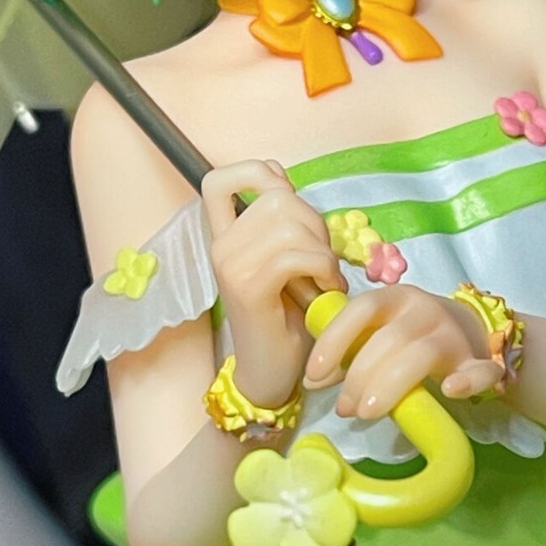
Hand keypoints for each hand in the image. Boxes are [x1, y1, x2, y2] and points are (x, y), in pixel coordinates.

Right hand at [202, 160, 345, 407]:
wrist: (272, 373)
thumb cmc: (286, 318)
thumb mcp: (287, 261)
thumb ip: (284, 225)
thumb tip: (289, 187)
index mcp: (226, 237)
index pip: (218, 180)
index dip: (255, 172)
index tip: (285, 196)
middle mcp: (221, 246)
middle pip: (277, 198)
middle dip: (314, 222)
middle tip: (323, 259)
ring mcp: (231, 266)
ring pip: (289, 226)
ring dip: (322, 250)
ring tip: (326, 278)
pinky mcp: (249, 288)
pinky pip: (295, 256)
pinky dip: (323, 269)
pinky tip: (326, 290)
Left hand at [303, 283, 504, 419]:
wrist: (469, 332)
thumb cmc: (409, 335)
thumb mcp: (378, 333)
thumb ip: (348, 351)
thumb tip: (314, 380)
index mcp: (396, 298)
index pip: (362, 308)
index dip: (335, 339)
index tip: (313, 374)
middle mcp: (425, 309)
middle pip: (390, 339)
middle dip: (360, 376)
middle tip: (344, 409)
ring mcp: (454, 335)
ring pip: (423, 355)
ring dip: (391, 386)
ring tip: (367, 413)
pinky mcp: (480, 362)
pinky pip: (480, 371)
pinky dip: (467, 381)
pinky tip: (449, 391)